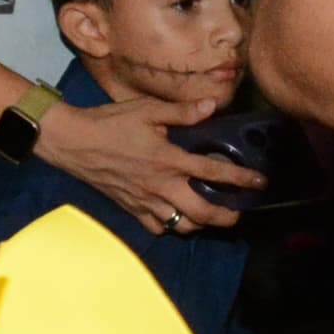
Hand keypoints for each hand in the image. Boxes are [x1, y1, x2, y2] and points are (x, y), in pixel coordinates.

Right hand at [32, 92, 254, 236]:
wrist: (73, 142)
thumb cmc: (110, 123)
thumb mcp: (148, 109)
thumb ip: (182, 111)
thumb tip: (211, 106)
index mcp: (169, 160)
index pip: (214, 174)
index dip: (241, 180)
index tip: (260, 183)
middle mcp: (161, 186)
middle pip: (203, 213)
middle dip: (226, 217)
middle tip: (238, 213)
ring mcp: (145, 201)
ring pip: (182, 225)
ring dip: (201, 223)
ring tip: (210, 215)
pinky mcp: (131, 209)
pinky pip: (157, 227)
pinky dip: (171, 226)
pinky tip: (176, 216)